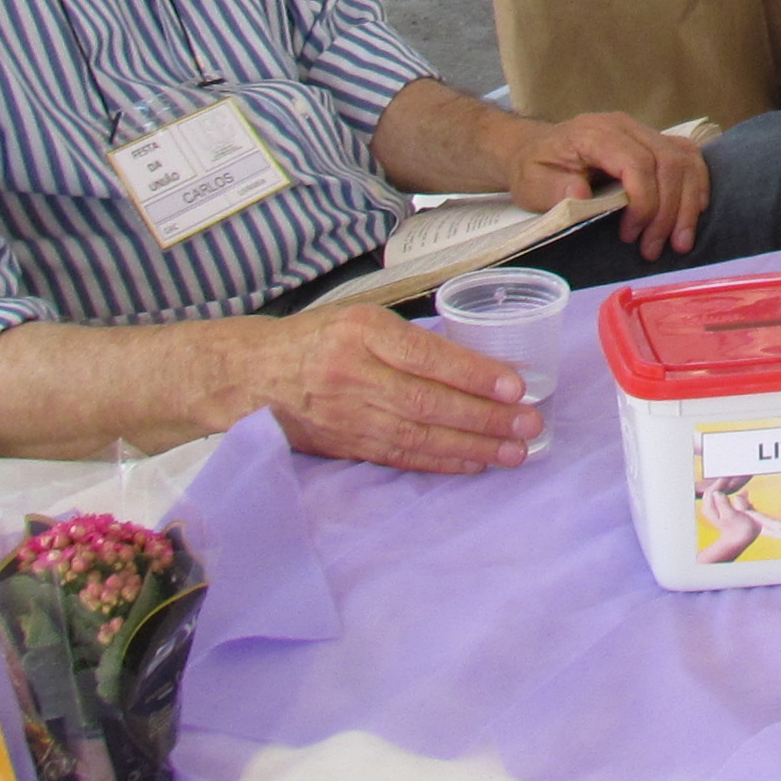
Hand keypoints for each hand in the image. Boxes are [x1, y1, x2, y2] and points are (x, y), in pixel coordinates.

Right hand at [236, 301, 536, 473]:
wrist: (250, 376)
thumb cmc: (316, 339)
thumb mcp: (357, 318)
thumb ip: (407, 339)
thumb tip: (476, 364)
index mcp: (361, 332)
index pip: (425, 356)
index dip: (473, 374)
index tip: (514, 386)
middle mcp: (353, 374)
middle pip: (428, 402)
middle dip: (485, 417)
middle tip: (530, 425)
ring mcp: (348, 415)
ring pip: (419, 435)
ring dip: (472, 446)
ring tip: (514, 451)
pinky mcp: (346, 445)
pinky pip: (400, 456)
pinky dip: (440, 462)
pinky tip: (473, 463)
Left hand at [503, 108, 708, 256]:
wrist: (535, 148)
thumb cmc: (534, 167)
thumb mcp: (529, 182)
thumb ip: (551, 188)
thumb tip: (580, 194)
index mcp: (595, 133)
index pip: (637, 162)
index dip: (644, 201)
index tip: (632, 234)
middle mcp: (625, 127)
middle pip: (668, 162)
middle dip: (668, 211)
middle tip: (654, 249)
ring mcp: (644, 131)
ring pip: (684, 160)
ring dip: (687, 204)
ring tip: (679, 242)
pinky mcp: (655, 142)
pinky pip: (688, 157)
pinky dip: (696, 186)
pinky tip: (693, 213)